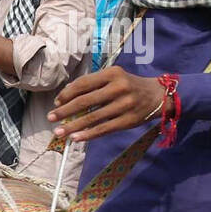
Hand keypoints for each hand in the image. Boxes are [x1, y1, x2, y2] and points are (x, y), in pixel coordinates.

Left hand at [48, 66, 169, 142]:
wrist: (159, 95)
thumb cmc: (129, 86)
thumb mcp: (114, 77)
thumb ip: (92, 83)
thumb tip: (66, 93)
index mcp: (112, 74)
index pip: (83, 84)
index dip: (66, 94)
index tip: (56, 102)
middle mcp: (119, 87)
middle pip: (85, 101)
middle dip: (64, 111)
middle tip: (50, 118)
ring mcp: (124, 105)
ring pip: (92, 118)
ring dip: (72, 126)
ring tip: (59, 132)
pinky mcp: (129, 120)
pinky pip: (104, 129)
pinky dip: (87, 134)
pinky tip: (76, 137)